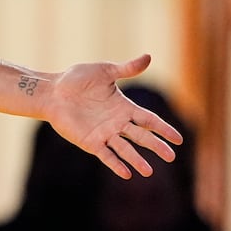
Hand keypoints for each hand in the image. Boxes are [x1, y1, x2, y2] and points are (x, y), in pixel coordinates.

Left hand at [43, 53, 182, 178]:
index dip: (163, 129)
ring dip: (137, 159)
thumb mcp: (105, 72)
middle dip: (156, 146)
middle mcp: (116, 123)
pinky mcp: (89, 141)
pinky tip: (127, 174)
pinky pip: (105, 155)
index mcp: (123, 107)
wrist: (51, 91)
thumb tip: (148, 57)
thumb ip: (126, 69)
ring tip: (149, 171)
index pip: (149, 120)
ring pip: (125, 148)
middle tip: (171, 156)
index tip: (178, 139)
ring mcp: (104, 133)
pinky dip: (116, 164)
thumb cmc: (76, 79)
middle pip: (141, 136)